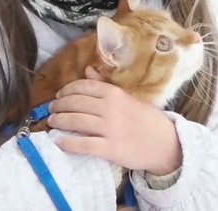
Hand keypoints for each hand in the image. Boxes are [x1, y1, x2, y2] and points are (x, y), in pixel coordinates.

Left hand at [48, 66, 181, 175]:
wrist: (166, 143)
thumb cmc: (147, 119)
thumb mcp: (128, 98)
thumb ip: (105, 85)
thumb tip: (88, 69)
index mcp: (114, 94)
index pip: (83, 86)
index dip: (66, 90)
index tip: (59, 95)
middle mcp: (110, 109)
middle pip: (76, 103)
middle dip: (59, 105)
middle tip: (51, 109)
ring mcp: (110, 129)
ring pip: (76, 121)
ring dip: (59, 121)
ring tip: (52, 122)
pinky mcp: (110, 148)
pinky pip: (84, 144)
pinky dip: (68, 143)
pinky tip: (58, 142)